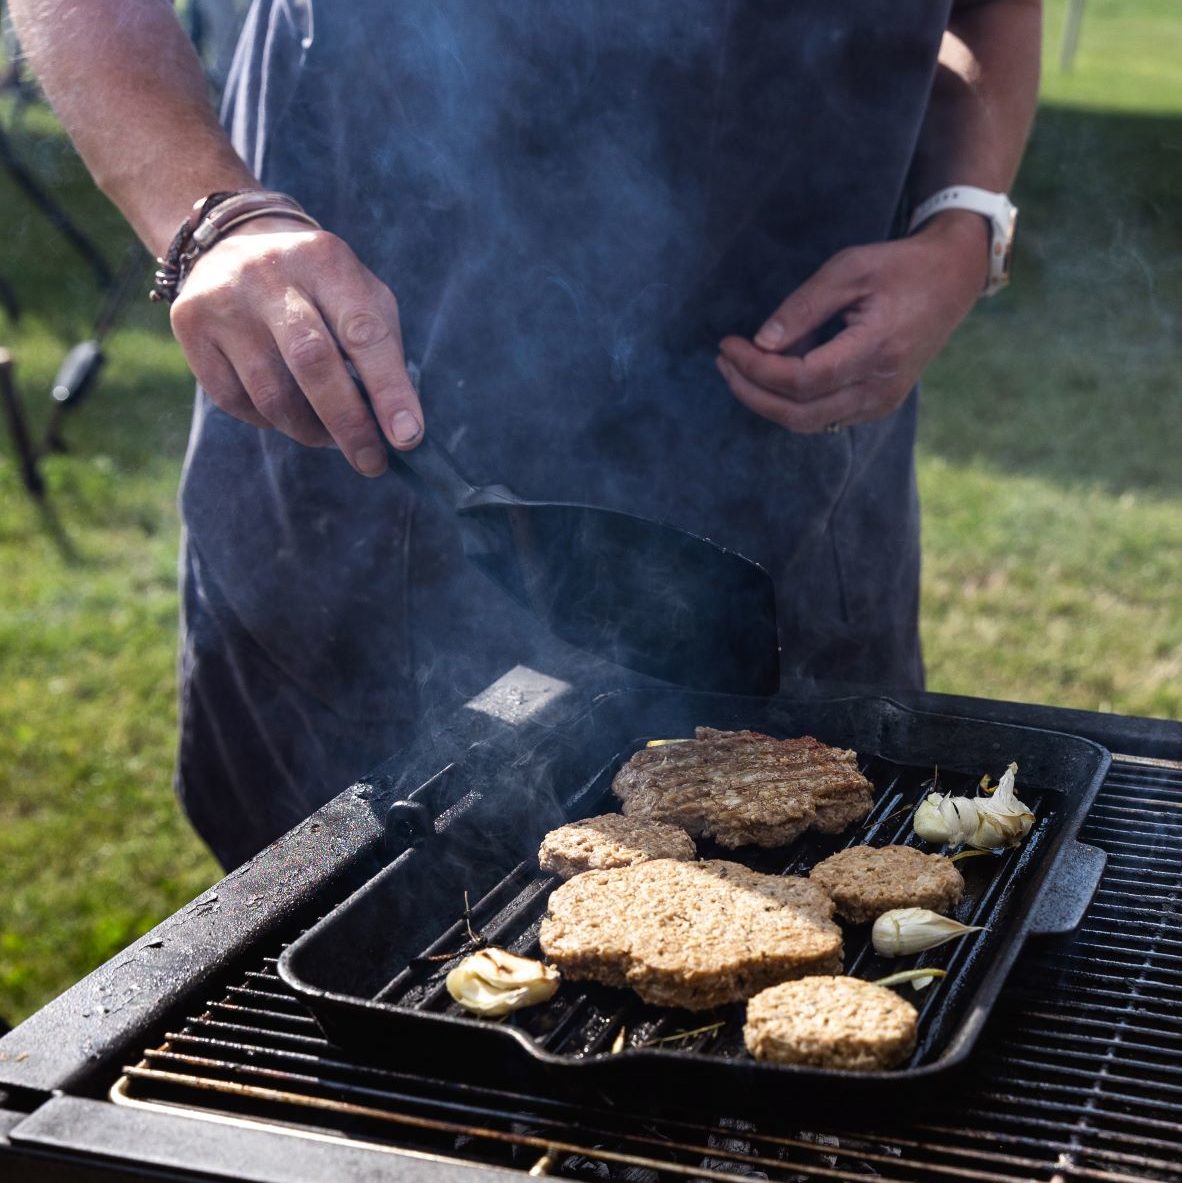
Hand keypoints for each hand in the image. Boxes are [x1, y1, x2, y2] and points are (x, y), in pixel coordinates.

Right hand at [169, 217, 422, 475]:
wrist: (234, 245)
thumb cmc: (320, 288)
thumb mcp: (360, 297)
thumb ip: (382, 353)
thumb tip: (398, 430)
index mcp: (325, 260)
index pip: (364, 332)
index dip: (389, 390)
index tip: (408, 438)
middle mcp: (269, 274)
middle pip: (312, 362)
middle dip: (349, 423)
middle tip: (371, 462)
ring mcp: (224, 300)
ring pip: (272, 394)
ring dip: (310, 430)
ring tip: (331, 436)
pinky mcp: (190, 325)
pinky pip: (236, 401)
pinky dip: (270, 421)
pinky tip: (286, 411)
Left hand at [716, 211, 989, 432]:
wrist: (952, 280)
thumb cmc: (899, 268)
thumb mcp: (849, 269)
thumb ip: (803, 307)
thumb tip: (761, 343)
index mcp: (877, 350)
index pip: (802, 379)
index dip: (757, 369)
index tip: (728, 345)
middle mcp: (881, 387)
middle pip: (799, 413)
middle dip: (752, 392)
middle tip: (724, 363)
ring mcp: (882, 402)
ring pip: (808, 423)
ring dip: (766, 402)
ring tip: (738, 369)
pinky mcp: (878, 404)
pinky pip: (823, 417)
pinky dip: (790, 402)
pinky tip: (772, 374)